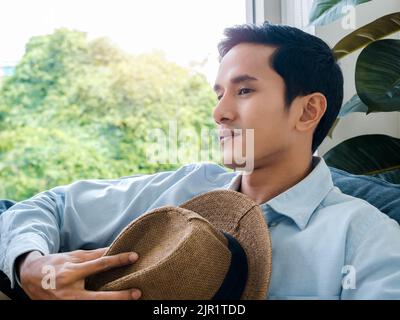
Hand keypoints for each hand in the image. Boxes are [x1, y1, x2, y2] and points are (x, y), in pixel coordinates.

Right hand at [17, 248, 140, 299]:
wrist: (29, 278)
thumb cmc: (55, 264)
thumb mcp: (73, 256)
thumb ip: (94, 255)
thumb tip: (114, 248)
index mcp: (71, 272)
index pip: (99, 265)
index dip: (118, 260)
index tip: (134, 256)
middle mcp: (69, 291)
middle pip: (98, 297)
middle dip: (119, 297)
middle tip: (137, 293)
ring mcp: (67, 305)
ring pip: (93, 306)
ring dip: (112, 304)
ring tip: (130, 301)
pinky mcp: (66, 310)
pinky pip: (86, 309)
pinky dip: (100, 307)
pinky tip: (114, 304)